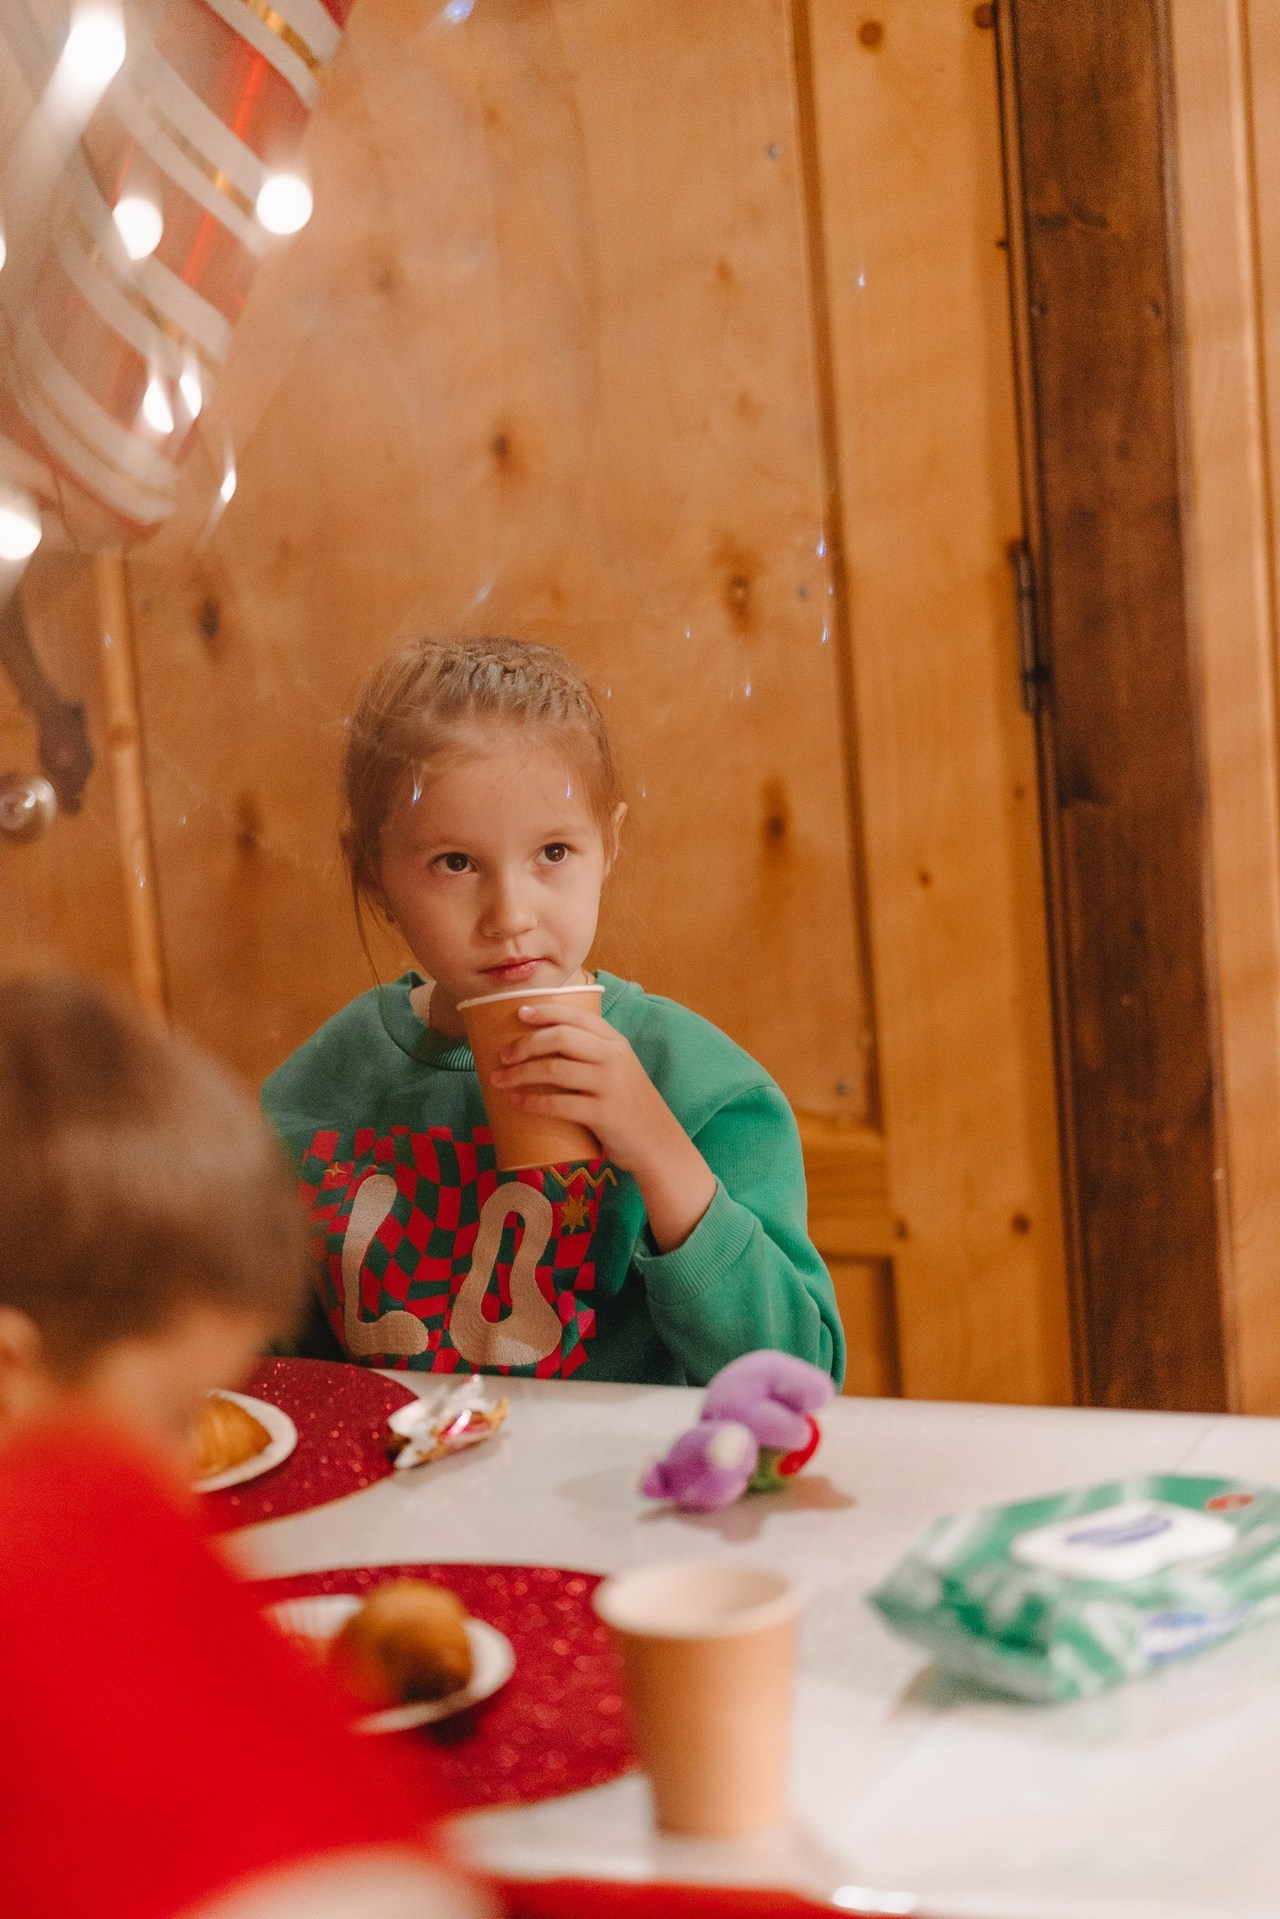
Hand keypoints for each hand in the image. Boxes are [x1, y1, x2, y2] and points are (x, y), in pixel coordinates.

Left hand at [488, 1001, 716, 1250]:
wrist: (659, 1143)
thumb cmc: (629, 1106)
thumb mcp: (619, 1070)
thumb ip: (592, 1055)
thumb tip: (541, 1049)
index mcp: (616, 1042)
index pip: (576, 1016)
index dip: (545, 1012)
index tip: (519, 1015)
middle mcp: (614, 1058)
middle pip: (560, 1038)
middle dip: (525, 1044)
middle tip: (503, 1056)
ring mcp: (610, 1085)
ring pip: (554, 1070)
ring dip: (520, 1073)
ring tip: (499, 1080)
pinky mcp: (603, 1114)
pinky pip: (559, 1104)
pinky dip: (533, 1102)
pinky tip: (517, 1103)